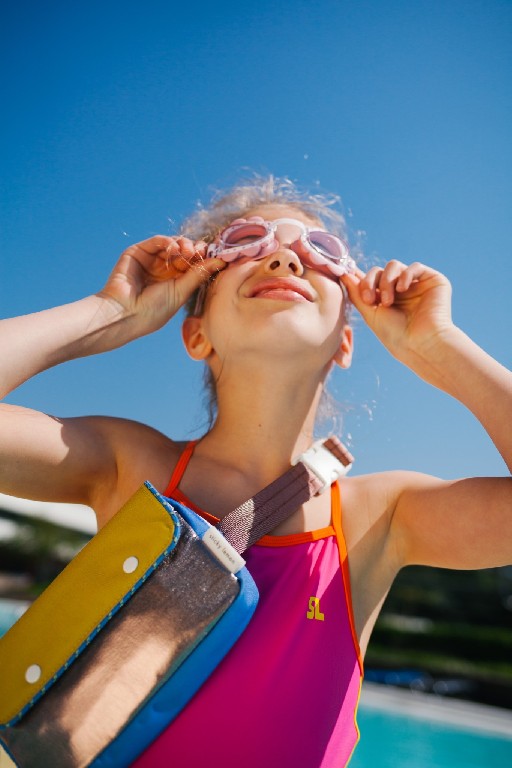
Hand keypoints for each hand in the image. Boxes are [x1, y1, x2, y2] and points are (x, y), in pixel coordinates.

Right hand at [98, 235, 224, 335]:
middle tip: (199, 252)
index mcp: (177, 282)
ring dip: (184, 244)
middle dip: (195, 249)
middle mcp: (165, 270)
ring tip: (187, 252)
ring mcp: (152, 260)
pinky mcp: (139, 252)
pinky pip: (158, 241)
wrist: (125, 312)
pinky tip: (175, 249)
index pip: (194, 264)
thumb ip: (199, 274)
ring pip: (173, 244)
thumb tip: (220, 261)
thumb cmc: (153, 310)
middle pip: (186, 252)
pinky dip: (168, 241)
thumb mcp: (181, 291)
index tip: (215, 256)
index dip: (204, 258)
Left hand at [341, 260, 453, 367]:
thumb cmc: (395, 335)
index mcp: (386, 297)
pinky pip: (415, 266)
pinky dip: (405, 275)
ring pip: (394, 265)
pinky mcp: (433, 280)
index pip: (370, 279)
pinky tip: (403, 290)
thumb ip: (357, 292)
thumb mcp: (370, 313)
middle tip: (369, 300)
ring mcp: (416, 284)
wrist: (421, 343)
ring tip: (388, 301)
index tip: (345, 275)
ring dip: (386, 281)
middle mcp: (401, 289)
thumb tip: (343, 274)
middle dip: (370, 282)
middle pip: (378, 270)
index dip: (359, 277)